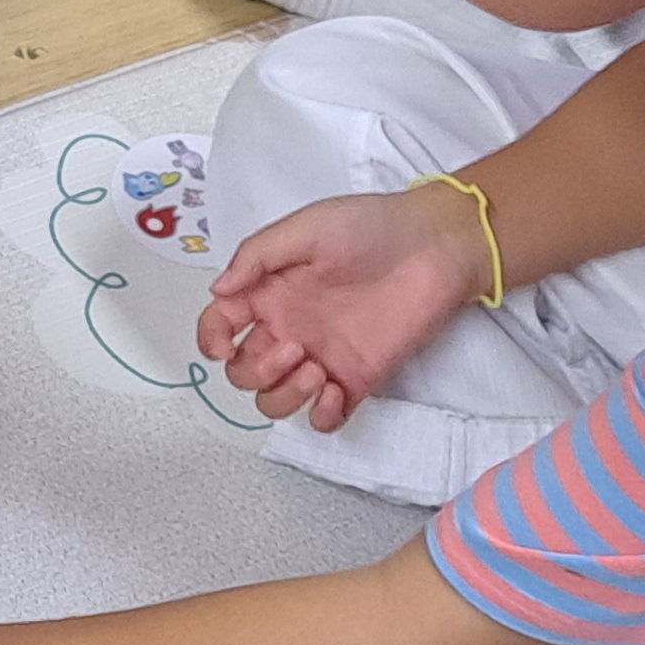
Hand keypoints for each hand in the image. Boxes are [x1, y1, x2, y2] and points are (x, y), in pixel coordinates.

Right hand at [196, 183, 490, 432]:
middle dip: (257, 370)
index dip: (210, 341)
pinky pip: (325, 418)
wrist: (435, 247)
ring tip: (317, 370)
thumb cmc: (371, 227)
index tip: (225, 345)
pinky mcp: (356, 379)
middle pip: (243, 373)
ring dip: (284, 395)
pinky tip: (336, 391)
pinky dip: (321, 415)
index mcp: (269, 292)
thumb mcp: (306, 227)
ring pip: (275, 401)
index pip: (219, 325)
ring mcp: (321, 357)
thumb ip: (256, 256)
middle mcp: (289, 328)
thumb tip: (216, 290)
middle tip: (295, 346)